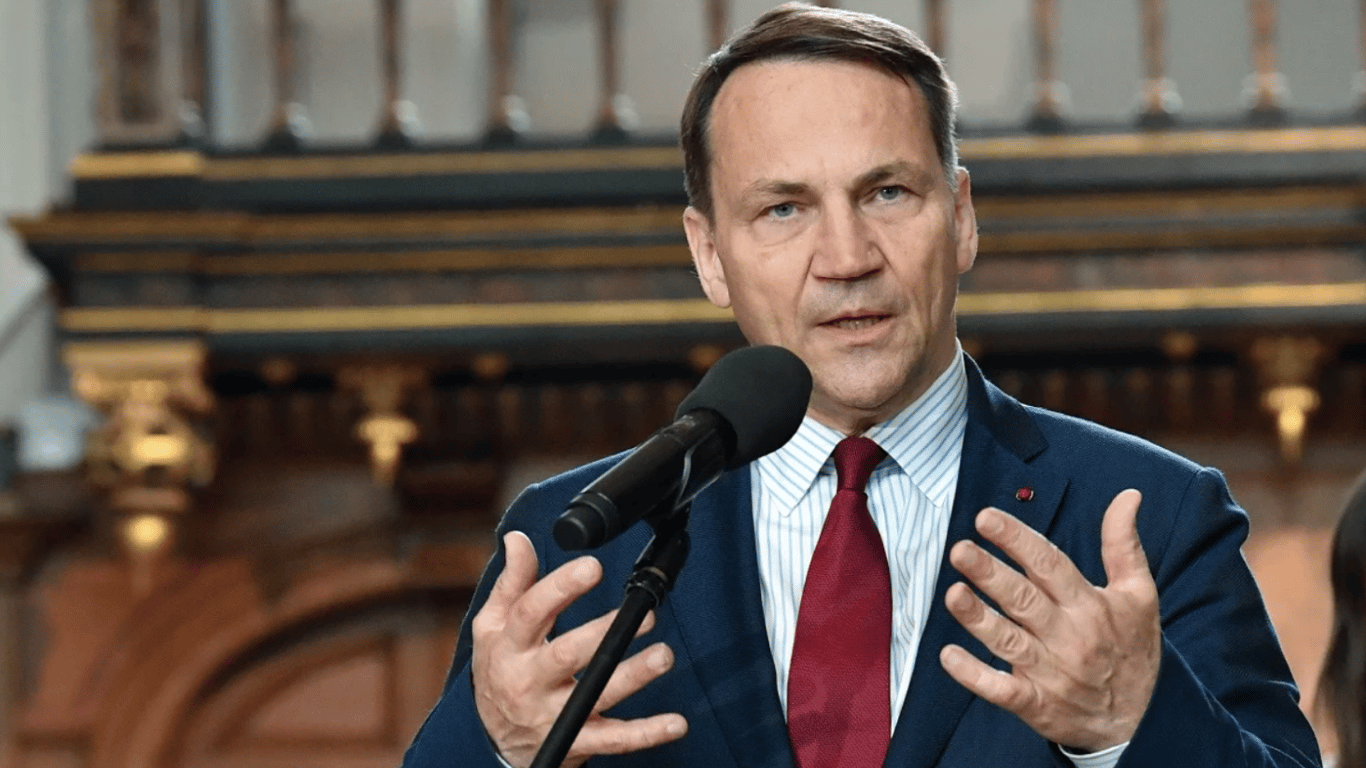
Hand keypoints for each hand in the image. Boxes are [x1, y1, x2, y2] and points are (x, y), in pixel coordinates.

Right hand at [471, 531, 687, 767]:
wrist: (495, 740)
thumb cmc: (499, 670)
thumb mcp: (492, 627)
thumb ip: (511, 583)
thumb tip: (518, 539)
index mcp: (508, 647)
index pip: (531, 613)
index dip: (560, 588)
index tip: (592, 567)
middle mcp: (529, 681)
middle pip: (566, 655)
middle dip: (604, 633)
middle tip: (645, 615)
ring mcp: (554, 715)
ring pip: (597, 696)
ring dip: (634, 676)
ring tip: (663, 655)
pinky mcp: (576, 742)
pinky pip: (615, 741)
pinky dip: (647, 734)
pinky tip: (677, 723)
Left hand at [938, 489, 1159, 751]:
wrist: (1142, 721)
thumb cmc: (1132, 649)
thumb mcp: (1138, 595)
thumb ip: (1123, 545)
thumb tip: (1127, 496)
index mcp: (1089, 605)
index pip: (1049, 564)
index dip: (1017, 540)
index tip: (985, 518)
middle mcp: (1068, 636)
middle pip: (1024, 599)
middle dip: (990, 574)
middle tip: (959, 549)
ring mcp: (1050, 672)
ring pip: (1008, 641)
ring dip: (978, 618)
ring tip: (952, 593)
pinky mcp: (1036, 703)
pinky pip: (1001, 690)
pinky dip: (975, 676)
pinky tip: (949, 656)